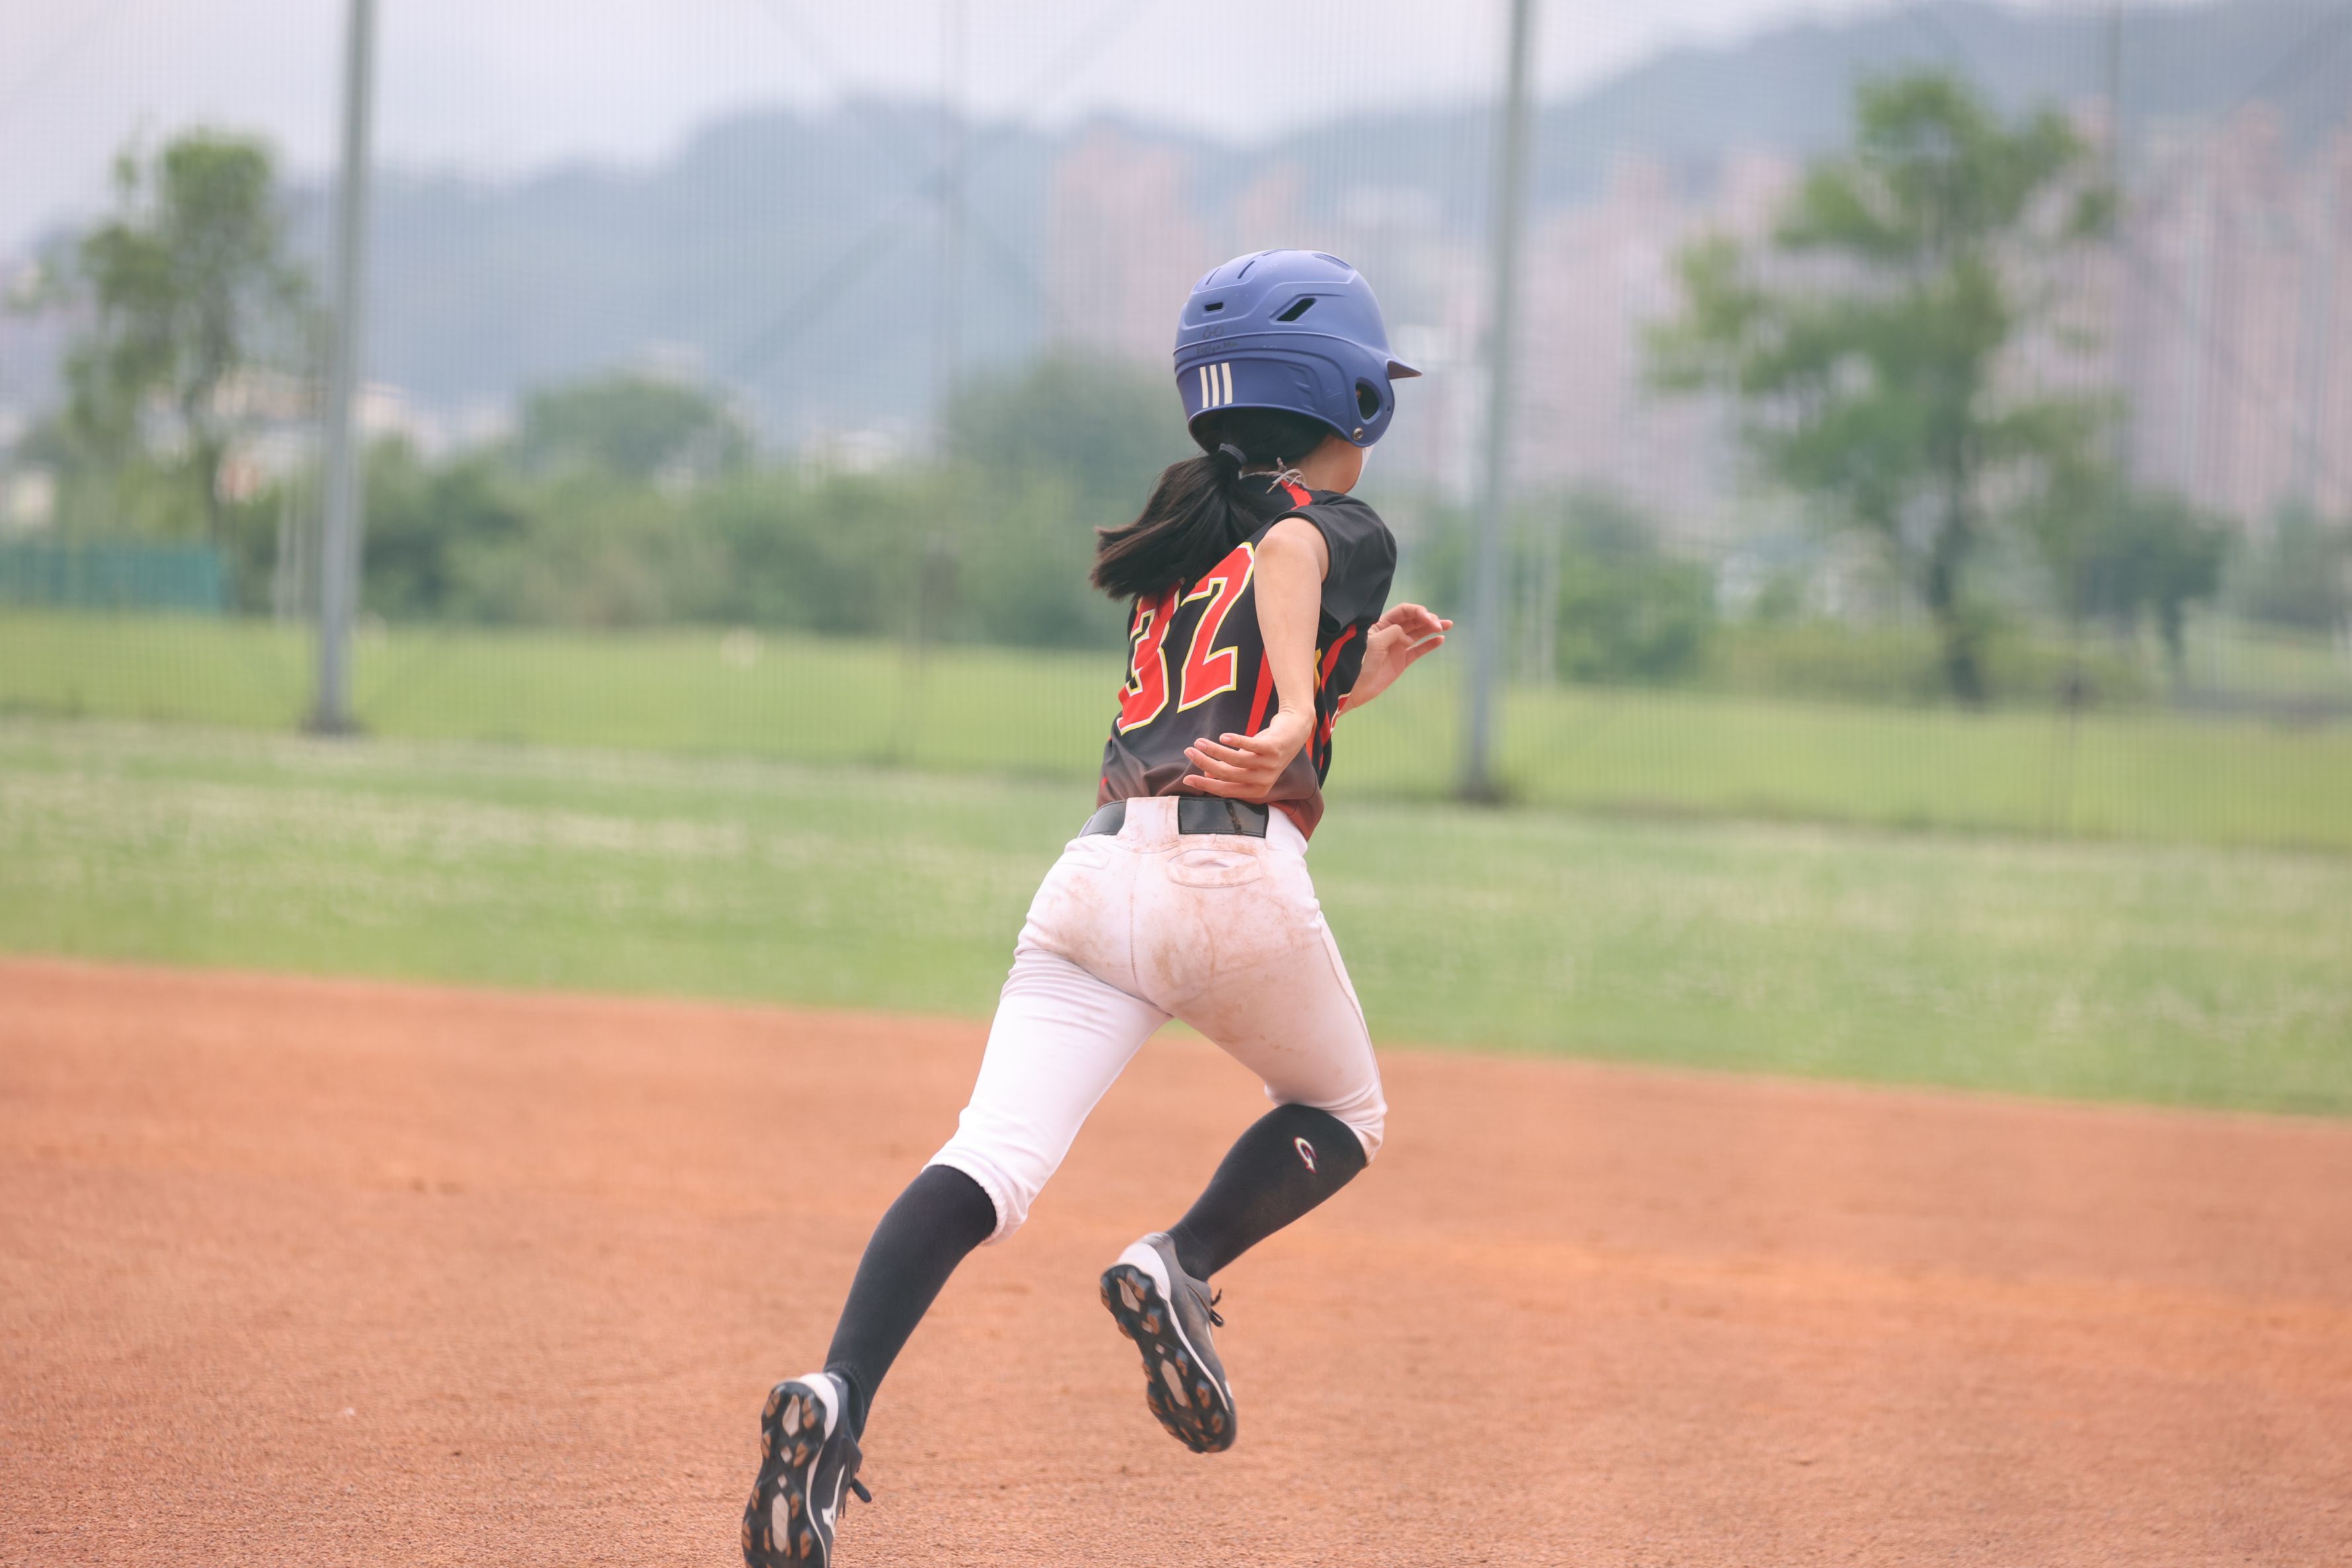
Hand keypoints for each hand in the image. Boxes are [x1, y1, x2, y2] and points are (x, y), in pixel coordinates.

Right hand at [1182, 707, 1310, 799]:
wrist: (1293, 733)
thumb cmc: (1265, 751)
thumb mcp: (1246, 764)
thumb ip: (1228, 770)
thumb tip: (1205, 772)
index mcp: (1255, 791)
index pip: (1225, 790)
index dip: (1205, 784)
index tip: (1187, 778)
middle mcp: (1263, 782)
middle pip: (1227, 775)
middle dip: (1205, 763)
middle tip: (1189, 751)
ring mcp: (1269, 766)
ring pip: (1235, 761)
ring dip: (1214, 750)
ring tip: (1199, 742)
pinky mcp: (1273, 749)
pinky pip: (1251, 747)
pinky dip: (1236, 741)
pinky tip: (1223, 737)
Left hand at [1340, 604, 1450, 712]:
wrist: (1352, 688)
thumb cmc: (1358, 662)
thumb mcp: (1374, 643)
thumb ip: (1393, 633)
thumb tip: (1407, 637)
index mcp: (1381, 624)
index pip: (1403, 611)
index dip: (1417, 611)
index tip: (1428, 618)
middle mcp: (1390, 633)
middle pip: (1413, 620)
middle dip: (1428, 619)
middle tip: (1439, 624)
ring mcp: (1397, 647)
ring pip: (1418, 634)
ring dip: (1432, 628)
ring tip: (1448, 625)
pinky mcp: (1401, 661)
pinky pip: (1418, 650)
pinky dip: (1429, 645)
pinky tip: (1440, 639)